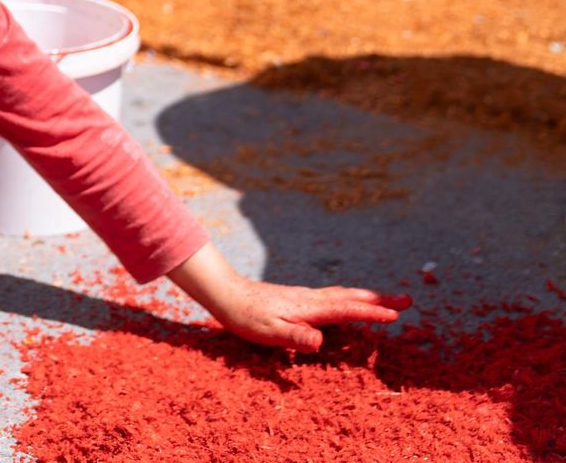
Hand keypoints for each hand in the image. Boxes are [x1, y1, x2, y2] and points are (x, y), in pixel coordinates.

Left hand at [167, 243, 411, 351]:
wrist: (226, 294)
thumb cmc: (247, 318)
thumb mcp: (269, 333)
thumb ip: (295, 337)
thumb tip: (320, 341)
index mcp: (309, 308)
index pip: (347, 310)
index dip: (372, 312)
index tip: (397, 314)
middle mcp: (311, 299)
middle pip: (351, 297)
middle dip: (379, 299)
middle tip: (408, 300)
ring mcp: (306, 297)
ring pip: (343, 295)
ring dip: (367, 297)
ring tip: (388, 300)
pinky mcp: (299, 299)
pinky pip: (333, 297)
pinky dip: (350, 298)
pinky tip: (349, 302)